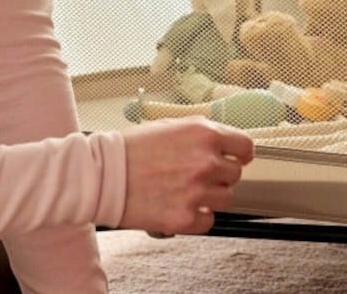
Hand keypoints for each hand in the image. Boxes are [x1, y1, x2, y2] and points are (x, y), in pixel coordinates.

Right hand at [118, 117, 253, 235]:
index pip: (245, 147)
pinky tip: (180, 207)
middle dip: (219, 176)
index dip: (239, 154)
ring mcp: (196, 192)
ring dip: (209, 197)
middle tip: (198, 176)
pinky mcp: (183, 218)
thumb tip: (224, 141)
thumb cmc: (131, 148)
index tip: (234, 159)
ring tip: (186, 192)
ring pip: (225, 199)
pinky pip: (208, 221)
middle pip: (235, 175)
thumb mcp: (172, 125)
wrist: (100, 174)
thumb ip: (202, 133)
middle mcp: (205, 162)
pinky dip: (197, 217)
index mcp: (205, 134)